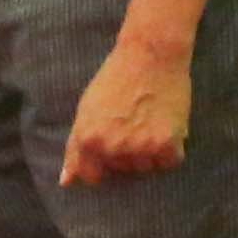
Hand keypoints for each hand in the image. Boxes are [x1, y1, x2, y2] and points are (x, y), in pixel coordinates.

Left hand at [56, 38, 194, 186]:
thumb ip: (75, 149)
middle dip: (127, 154)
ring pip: (146, 168)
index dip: (102, 163)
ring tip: (151, 123)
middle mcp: (113, 149)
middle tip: (134, 124)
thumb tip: (67, 182)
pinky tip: (166, 127)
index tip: (112, 147)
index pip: (92, 177)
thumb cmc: (116, 79)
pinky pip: (169, 162)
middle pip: (123, 170)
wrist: (151, 55)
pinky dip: (170, 150)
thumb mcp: (86, 111)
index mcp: (89, 141)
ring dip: (150, 153)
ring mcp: (141, 148)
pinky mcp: (168, 144)